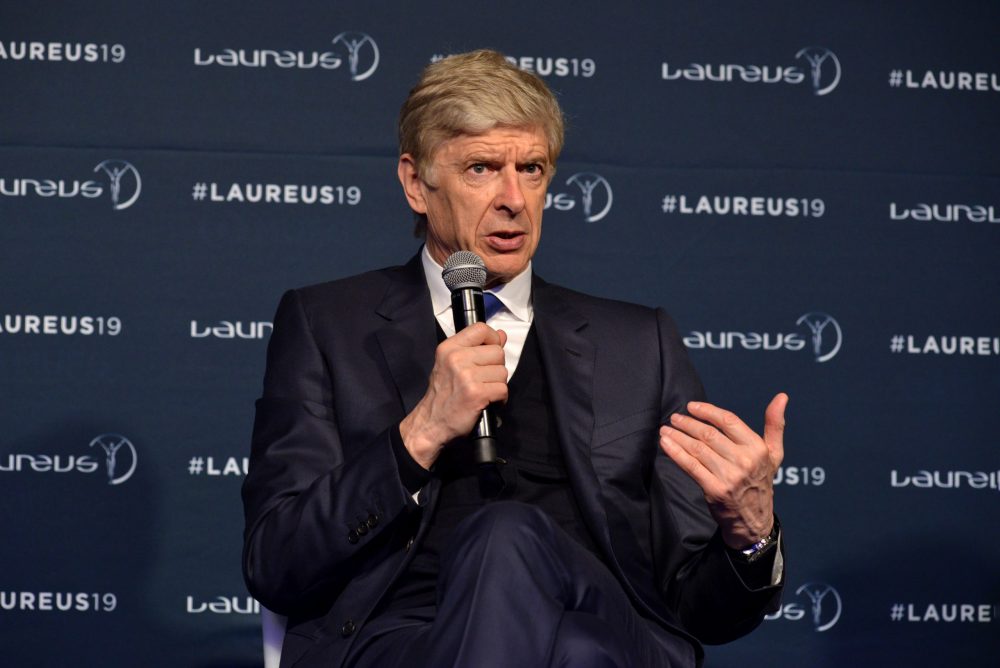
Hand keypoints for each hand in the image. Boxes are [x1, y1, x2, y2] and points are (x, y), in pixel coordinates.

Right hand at [400, 323, 507, 468]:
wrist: (430, 423)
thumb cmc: (443, 394)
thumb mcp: (452, 364)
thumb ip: (476, 348)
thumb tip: (502, 335)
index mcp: (449, 347)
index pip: (481, 329)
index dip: (493, 339)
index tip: (490, 353)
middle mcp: (456, 358)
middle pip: (497, 352)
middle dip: (496, 368)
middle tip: (484, 380)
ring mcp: (466, 376)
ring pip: (502, 372)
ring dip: (498, 385)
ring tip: (484, 392)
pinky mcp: (476, 393)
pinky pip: (502, 389)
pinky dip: (499, 399)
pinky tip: (487, 402)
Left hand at [659, 394, 786, 548]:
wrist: (754, 520)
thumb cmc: (761, 481)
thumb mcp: (774, 454)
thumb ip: (775, 425)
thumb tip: (781, 396)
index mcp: (758, 448)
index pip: (729, 421)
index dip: (708, 411)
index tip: (691, 406)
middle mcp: (745, 461)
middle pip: (709, 434)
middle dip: (688, 423)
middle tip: (674, 417)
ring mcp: (729, 476)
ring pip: (697, 449)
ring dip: (678, 436)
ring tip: (666, 429)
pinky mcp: (714, 490)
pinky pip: (690, 466)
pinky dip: (675, 452)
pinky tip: (666, 443)